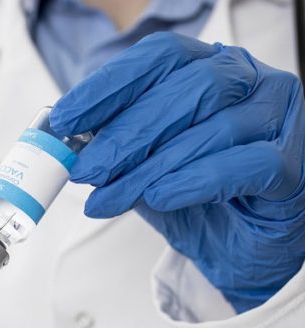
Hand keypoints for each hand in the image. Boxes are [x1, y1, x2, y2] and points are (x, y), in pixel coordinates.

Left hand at [50, 32, 304, 312]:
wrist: (239, 249)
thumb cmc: (193, 195)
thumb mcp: (142, 166)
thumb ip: (114, 147)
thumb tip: (68, 142)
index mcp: (210, 67)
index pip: (160, 58)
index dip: (109, 85)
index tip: (65, 119)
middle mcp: (250, 82)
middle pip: (186, 90)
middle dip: (126, 134)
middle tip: (85, 170)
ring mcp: (278, 119)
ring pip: (211, 130)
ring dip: (149, 168)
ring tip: (109, 198)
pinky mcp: (294, 166)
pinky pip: (245, 165)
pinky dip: (195, 180)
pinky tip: (159, 197)